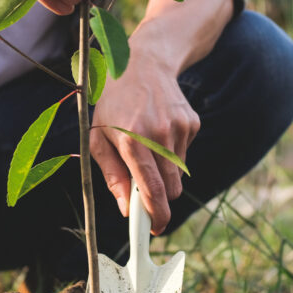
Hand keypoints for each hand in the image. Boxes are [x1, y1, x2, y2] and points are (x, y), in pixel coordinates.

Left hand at [90, 53, 199, 233]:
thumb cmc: (114, 104)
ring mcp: (179, 128)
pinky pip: (184, 154)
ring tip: (147, 146)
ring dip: (164, 172)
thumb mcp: (99, 137)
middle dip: (160, 199)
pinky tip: (159, 130)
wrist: (143, 63)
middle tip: (146, 194)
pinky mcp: (192, 123)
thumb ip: (113, 176)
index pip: (151, 190)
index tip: (154, 230)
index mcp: (132, 141)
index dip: (155, 215)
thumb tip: (126, 210)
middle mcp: (158, 135)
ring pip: (178, 174)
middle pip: (171, 189)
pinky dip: (172, 153)